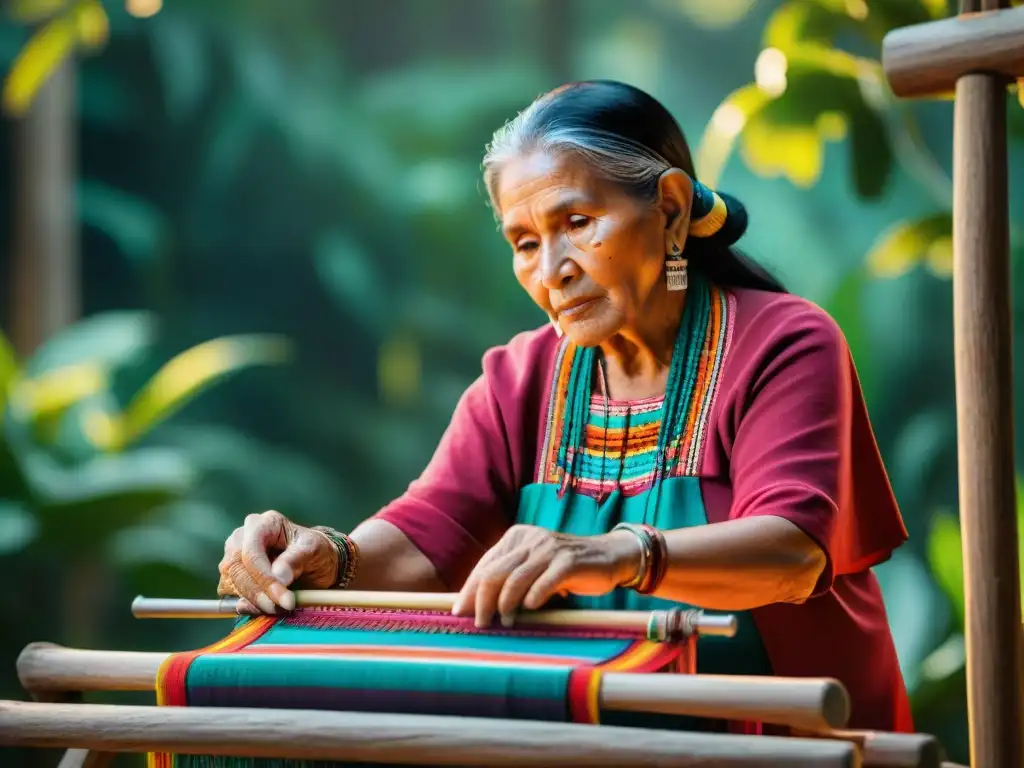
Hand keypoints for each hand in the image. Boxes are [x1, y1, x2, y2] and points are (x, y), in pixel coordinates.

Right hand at [217, 510, 337, 613]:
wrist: (313, 564)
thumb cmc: (314, 551)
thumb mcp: (313, 550)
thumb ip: (295, 560)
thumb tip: (278, 576)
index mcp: (263, 523)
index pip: (251, 551)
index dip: (264, 577)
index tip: (285, 598)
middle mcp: (242, 537)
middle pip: (237, 568)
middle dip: (259, 593)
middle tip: (283, 607)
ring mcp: (232, 557)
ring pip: (230, 582)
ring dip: (253, 601)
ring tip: (279, 608)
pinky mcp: (231, 577)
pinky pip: (230, 595)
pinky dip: (248, 605)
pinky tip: (269, 607)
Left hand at [451, 524, 640, 626]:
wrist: (609, 555)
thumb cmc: (565, 567)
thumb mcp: (534, 566)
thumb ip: (510, 577)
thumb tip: (477, 604)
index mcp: (516, 536)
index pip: (485, 565)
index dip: (470, 589)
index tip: (459, 612)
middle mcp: (530, 538)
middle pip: (495, 572)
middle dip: (482, 601)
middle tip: (479, 623)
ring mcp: (549, 549)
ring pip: (515, 579)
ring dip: (505, 605)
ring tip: (505, 622)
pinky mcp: (568, 561)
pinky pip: (543, 583)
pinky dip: (533, 598)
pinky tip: (530, 609)